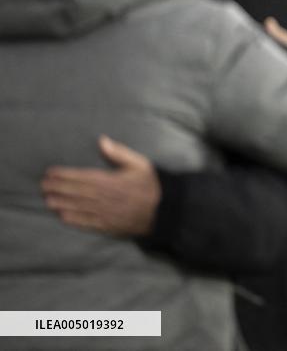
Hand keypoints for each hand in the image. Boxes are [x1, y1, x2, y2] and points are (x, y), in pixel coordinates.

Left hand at [40, 135, 160, 235]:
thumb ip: (120, 153)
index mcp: (111, 180)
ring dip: (61, 203)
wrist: (164, 210)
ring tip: (47, 200)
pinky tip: (63, 216)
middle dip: (58, 188)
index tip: (50, 173)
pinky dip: (73, 219)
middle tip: (43, 186)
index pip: (82, 176)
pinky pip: (87, 222)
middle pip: (76, 192)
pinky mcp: (108, 225)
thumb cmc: (151, 185)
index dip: (64, 175)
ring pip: (78, 207)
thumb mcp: (140, 164)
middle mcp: (105, 197)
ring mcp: (105, 212)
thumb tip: (102, 141)